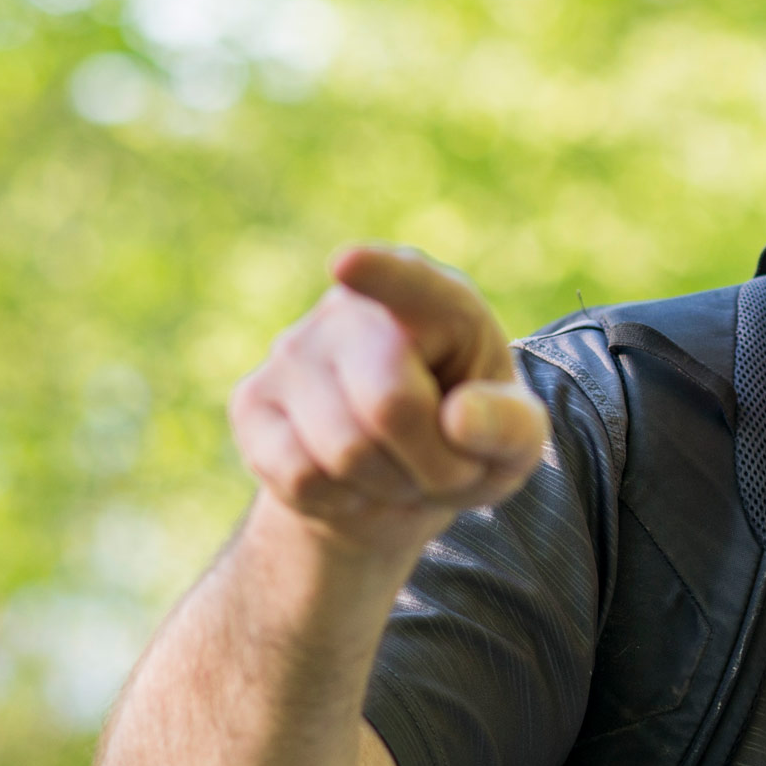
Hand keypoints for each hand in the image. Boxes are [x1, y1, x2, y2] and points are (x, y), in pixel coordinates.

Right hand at [230, 245, 549, 558]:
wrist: (391, 486)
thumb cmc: (464, 444)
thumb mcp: (514, 441)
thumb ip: (510, 426)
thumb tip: (459, 419)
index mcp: (432, 300)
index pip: (410, 283)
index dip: (381, 274)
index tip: (348, 265)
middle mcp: (352, 312)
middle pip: (391, 406)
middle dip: (434, 464)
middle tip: (450, 470)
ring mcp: (292, 352)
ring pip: (345, 452)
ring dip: (392, 486)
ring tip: (402, 471)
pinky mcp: (251, 403)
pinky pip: (302, 476)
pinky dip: (342, 500)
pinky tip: (352, 481)